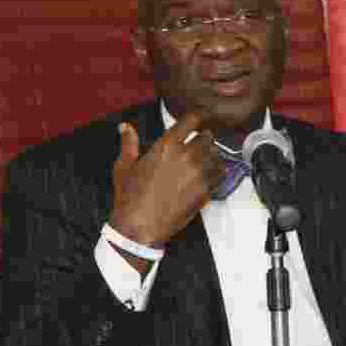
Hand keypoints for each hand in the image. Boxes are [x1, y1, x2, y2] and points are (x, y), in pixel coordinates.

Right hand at [109, 112, 225, 246]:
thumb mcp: (124, 166)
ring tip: (204, 161)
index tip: (196, 123)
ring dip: (211, 155)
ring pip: (217, 154)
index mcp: (166, 145)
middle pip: (207, 137)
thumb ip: (128, 143)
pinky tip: (209, 175)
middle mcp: (186, 155)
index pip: (192, 120)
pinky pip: (221, 174)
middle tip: (198, 146)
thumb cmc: (130, 197)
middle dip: (203, 140)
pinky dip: (217, 172)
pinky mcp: (206, 190)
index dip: (196, 120)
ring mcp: (199, 173)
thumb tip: (125, 127)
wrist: (140, 226)